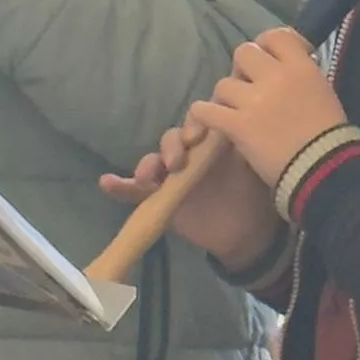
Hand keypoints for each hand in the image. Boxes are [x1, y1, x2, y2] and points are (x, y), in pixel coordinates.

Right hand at [100, 121, 278, 268]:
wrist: (245, 236)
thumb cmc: (251, 196)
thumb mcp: (252, 168)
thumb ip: (242, 148)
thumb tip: (236, 129)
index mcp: (211, 143)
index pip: (196, 123)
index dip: (193, 124)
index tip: (196, 136)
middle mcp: (188, 155)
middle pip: (172, 140)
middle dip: (171, 146)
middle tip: (177, 162)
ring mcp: (170, 176)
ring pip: (152, 162)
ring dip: (146, 165)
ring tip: (146, 176)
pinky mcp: (157, 198)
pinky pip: (134, 190)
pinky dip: (119, 186)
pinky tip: (107, 183)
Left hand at [184, 27, 350, 191]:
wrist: (324, 170)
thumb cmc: (331, 137)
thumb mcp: (324, 92)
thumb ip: (303, 75)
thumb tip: (288, 67)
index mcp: (300, 67)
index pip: (275, 35)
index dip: (268, 44)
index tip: (274, 59)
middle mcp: (275, 77)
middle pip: (243, 52)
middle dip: (243, 68)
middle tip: (250, 86)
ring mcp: (253, 101)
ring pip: (223, 84)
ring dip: (227, 97)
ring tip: (235, 112)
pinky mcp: (237, 126)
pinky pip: (205, 111)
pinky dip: (203, 116)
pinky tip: (208, 123)